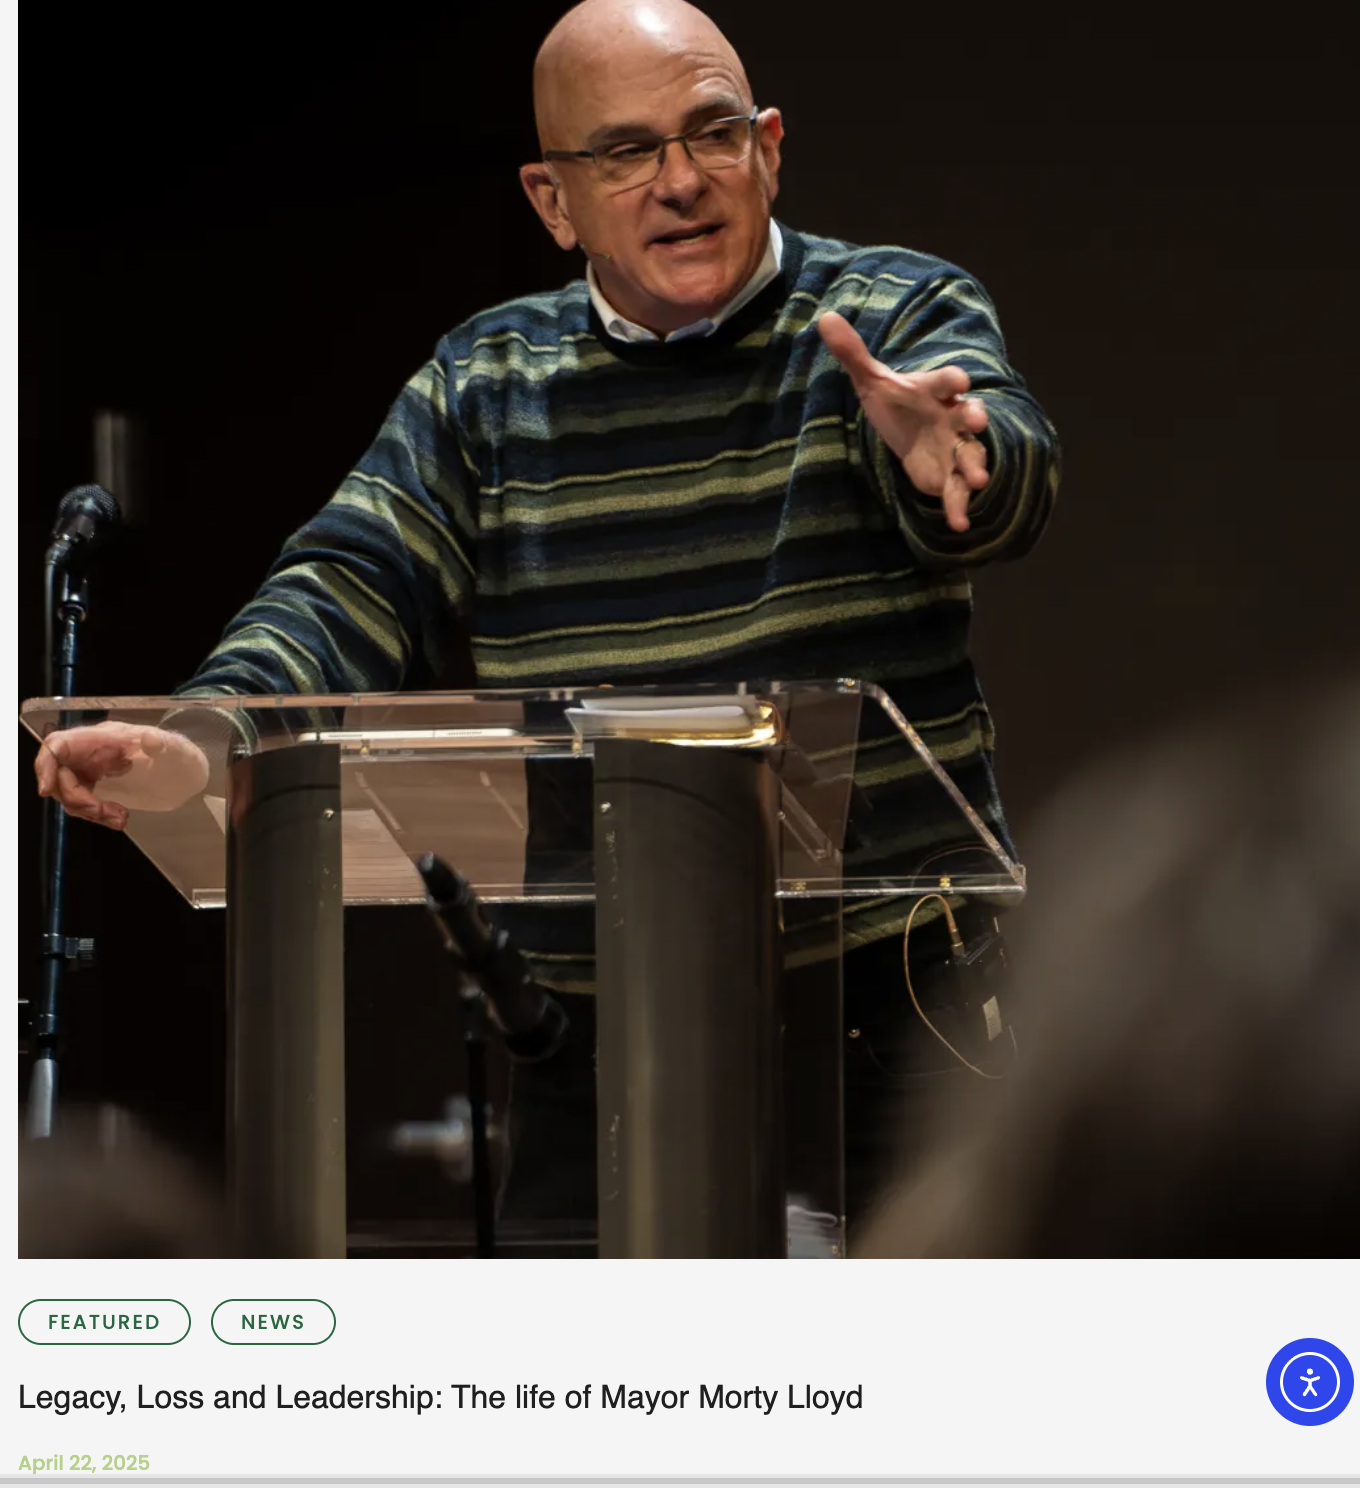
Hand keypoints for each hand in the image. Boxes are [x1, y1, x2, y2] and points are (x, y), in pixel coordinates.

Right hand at [34, 722, 210, 828]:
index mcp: (104, 737)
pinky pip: (82, 802)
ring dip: (89, 811)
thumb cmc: (180, 755)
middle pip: (59, 774)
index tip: (46, 790)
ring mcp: (93, 768)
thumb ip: (164, 745)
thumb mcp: (177, 750)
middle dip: (76, 799)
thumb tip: (151, 739)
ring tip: (120, 818)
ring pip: (69, 793)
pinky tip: (119, 818)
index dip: (45, 764)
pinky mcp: (97, 784)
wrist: (187, 773)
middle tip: (104, 812)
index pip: (59, 743)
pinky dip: (95, 814)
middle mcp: (92, 751)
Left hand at [819, 311, 989, 531]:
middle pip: (968, 416)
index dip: (952, 379)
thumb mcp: (871, 380)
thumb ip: (852, 353)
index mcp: (935, 391)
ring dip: (975, 467)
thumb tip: (825, 318)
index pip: (946, 380)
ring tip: (978, 481)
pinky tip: (959, 525)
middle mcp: (952, 417)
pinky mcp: (949, 475)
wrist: (907, 429)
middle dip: (974, 419)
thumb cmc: (897, 402)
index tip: (959, 381)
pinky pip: (957, 491)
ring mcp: (954, 447)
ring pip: (970, 455)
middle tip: (977, 421)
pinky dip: (958, 508)